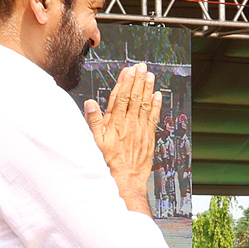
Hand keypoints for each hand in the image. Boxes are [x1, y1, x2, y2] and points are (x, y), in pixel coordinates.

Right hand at [84, 63, 160, 213]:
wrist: (125, 180)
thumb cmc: (107, 162)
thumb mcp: (94, 142)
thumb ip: (93, 121)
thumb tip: (90, 103)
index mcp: (114, 123)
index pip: (120, 97)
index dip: (125, 82)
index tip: (128, 71)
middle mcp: (129, 123)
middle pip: (134, 97)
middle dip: (137, 80)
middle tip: (141, 67)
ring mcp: (140, 129)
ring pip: (144, 104)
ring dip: (147, 89)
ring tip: (150, 75)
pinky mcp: (149, 137)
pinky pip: (153, 117)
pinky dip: (156, 105)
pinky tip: (158, 95)